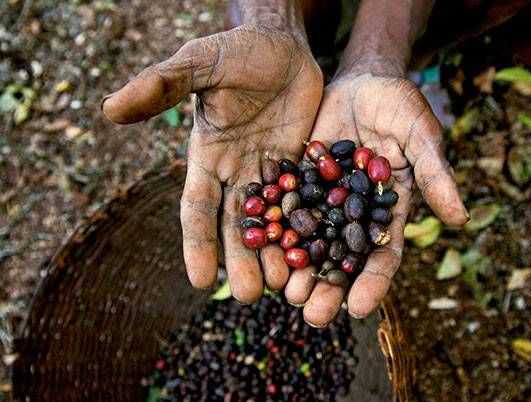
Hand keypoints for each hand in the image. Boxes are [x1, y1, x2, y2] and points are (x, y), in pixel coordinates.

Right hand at [102, 24, 322, 302]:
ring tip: (287, 285)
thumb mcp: (199, 65)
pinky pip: (304, 202)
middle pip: (238, 226)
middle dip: (243, 260)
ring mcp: (271, 171)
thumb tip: (109, 108)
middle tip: (253, 296)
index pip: (197, 209)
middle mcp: (237, 172)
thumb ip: (161, 86)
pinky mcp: (302, 165)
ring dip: (277, 253)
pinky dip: (308, 227)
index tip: (202, 280)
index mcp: (208, 158)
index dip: (197, 244)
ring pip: (273, 222)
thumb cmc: (235, 52)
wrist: (281, 43)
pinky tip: (319, 252)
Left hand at [284, 73, 468, 326]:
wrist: (362, 81)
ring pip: (311, 243)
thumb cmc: (400, 107)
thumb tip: (461, 218)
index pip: (384, 255)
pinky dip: (276, 232)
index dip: (373, 283)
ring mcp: (326, 202)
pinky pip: (287, 211)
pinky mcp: (300, 184)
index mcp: (388, 212)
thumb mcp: (420, 136)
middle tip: (312, 316)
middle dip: (329, 289)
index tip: (359, 310)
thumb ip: (435, 174)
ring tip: (285, 294)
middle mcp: (355, 215)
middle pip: (343, 260)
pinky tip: (263, 250)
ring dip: (299, 270)